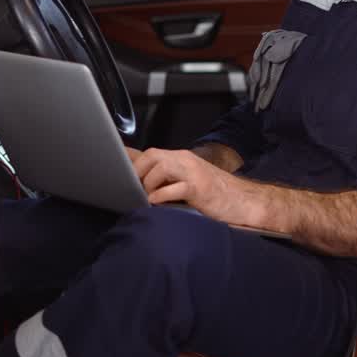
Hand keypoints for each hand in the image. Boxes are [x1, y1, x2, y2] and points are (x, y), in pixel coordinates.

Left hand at [130, 147, 260, 225]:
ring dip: (148, 184)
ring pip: (160, 167)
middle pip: (152, 155)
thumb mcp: (188, 183)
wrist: (244, 201)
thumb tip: (140, 185)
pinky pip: (175, 187)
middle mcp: (186, 160)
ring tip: (148, 197)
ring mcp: (193, 172)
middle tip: (133, 189)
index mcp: (181, 158)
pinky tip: (157, 204)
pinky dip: (161, 196)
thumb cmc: (215, 194)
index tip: (112, 166)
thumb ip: (167, 181)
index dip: (129, 159)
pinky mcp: (200, 188)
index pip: (149, 152)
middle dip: (137, 172)